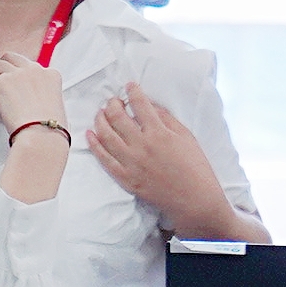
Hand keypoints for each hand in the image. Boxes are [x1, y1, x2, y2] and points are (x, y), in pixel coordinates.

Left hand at [0, 54, 65, 137]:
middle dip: (1, 66)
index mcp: (50, 75)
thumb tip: (30, 98)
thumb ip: (42, 93)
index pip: (30, 66)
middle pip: (11, 57)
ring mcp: (17, 75)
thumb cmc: (50, 128)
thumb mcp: (54, 103)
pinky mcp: (1, 84)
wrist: (42, 135)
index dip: (18, 73)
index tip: (13, 81)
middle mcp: (34, 70)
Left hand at [89, 83, 223, 220]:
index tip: (130, 86)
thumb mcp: (187, 138)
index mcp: (159, 133)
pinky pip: (104, 158)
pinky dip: (94, 144)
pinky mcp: (125, 177)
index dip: (133, 92)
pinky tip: (90, 133)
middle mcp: (142, 145)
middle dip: (113, 104)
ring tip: (100, 113)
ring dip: (100, 120)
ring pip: (106, 135)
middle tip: (113, 100)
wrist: (194, 200)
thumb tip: (151, 106)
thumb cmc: (195, 168)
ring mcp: (131, 162)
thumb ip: (167, 119)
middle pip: (117, 117)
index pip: (140, 105)